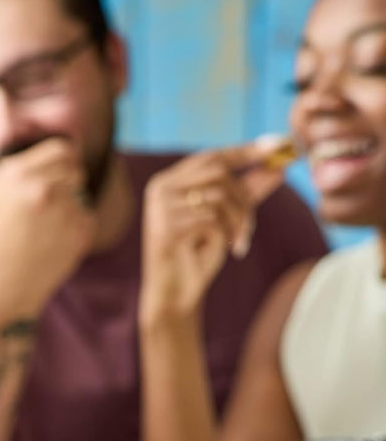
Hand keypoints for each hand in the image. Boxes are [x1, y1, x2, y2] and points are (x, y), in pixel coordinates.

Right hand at [0, 137, 95, 315]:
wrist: (4, 282)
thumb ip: (25, 169)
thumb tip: (68, 152)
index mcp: (18, 173)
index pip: (62, 150)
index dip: (66, 162)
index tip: (63, 174)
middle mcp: (41, 186)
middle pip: (76, 170)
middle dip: (69, 185)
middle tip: (51, 210)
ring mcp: (63, 209)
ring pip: (82, 196)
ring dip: (70, 209)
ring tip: (47, 231)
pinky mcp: (80, 230)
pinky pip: (88, 218)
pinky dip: (76, 230)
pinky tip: (55, 244)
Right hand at [140, 142, 284, 320]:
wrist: (175, 294)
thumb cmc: (197, 256)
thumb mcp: (226, 220)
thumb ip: (247, 192)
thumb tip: (277, 168)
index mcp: (170, 181)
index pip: (212, 157)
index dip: (245, 151)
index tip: (279, 146)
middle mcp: (161, 188)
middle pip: (218, 173)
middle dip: (244, 198)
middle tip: (251, 225)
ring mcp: (161, 206)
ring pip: (218, 196)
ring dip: (239, 220)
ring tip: (240, 242)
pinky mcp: (167, 227)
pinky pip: (211, 219)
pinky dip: (228, 234)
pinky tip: (229, 250)